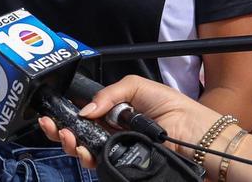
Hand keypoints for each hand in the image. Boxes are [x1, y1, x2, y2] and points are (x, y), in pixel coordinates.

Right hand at [38, 75, 220, 167]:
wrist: (199, 136)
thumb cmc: (175, 108)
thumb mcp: (138, 86)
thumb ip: (109, 93)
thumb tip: (84, 109)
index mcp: (114, 111)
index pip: (84, 112)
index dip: (67, 111)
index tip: (54, 110)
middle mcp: (112, 131)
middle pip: (78, 132)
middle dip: (60, 129)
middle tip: (52, 125)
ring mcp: (116, 149)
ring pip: (84, 149)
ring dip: (69, 143)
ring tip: (66, 136)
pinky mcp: (123, 165)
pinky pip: (99, 163)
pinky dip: (86, 157)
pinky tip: (81, 149)